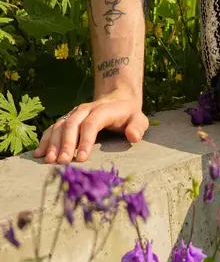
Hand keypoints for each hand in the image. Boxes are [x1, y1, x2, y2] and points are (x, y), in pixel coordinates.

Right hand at [33, 91, 148, 164]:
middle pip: (72, 123)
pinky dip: (45, 139)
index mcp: (103, 110)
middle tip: (62, 162)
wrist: (118, 99)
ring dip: (53, 142)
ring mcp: (75, 114)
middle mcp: (86, 110)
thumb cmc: (128, 114)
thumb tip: (133, 136)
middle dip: (66, 143)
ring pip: (60, 125)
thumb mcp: (139, 119)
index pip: (92, 123)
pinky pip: (53, 127)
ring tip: (49, 160)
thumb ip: (138, 127)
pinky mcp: (67, 119)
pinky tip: (39, 153)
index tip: (82, 158)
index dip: (86, 140)